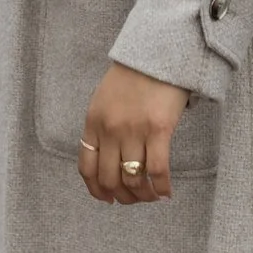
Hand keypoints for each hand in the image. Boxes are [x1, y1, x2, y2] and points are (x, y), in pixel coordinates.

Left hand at [77, 62, 188, 203]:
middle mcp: (110, 129)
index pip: (87, 168)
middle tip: (133, 200)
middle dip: (121, 197)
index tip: (107, 199)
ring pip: (133, 179)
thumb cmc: (134, 75)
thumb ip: (102, 127)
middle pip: (109, 179)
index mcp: (93, 122)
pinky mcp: (159, 130)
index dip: (96, 190)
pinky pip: (158, 170)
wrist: (158, 51)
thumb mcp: (105, 99)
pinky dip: (161, 187)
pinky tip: (166, 193)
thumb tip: (109, 159)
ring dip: (142, 196)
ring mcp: (134, 130)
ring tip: (151, 197)